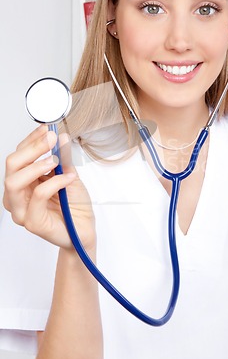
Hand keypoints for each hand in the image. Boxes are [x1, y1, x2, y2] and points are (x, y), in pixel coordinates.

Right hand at [3, 124, 95, 250]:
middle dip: (32, 148)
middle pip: (12, 165)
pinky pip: (38, 196)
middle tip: (51, 139)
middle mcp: (18, 195)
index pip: (19, 155)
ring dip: (36, 165)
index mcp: (23, 181)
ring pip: (14, 181)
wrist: (84, 229)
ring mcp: (21, 210)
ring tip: (55, 160)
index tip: (47, 129)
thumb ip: (63, 158)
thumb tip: (60, 137)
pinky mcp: (32, 222)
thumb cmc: (74, 205)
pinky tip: (67, 178)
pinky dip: (54, 183)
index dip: (31, 139)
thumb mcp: (69, 174)